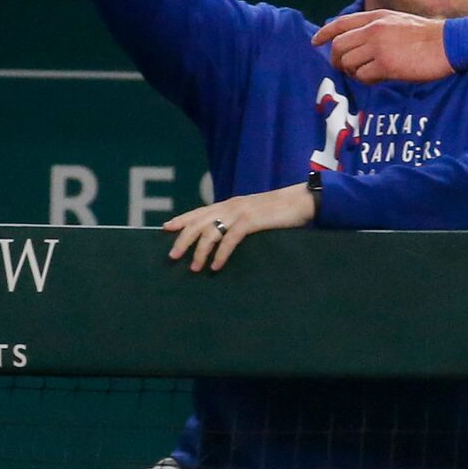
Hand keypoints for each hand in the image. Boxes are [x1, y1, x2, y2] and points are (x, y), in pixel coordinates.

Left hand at [164, 184, 313, 270]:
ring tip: (193, 268)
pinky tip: (215, 266)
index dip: (181, 219)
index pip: (199, 211)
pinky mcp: (251, 221)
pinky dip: (221, 254)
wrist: (302, 200)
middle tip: (171, 256)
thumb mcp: (254, 213)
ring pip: (210, 232)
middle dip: (183, 239)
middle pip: (198, 222)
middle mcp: (230, 206)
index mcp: (230, 203)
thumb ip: (239, 220)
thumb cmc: (281, 210)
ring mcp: (240, 212)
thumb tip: (227, 234)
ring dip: (199, 251)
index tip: (165, 228)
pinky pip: (230, 239)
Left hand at [312, 7, 453, 85]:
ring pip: (348, 62)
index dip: (325, 33)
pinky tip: (379, 77)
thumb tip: (358, 44)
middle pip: (339, 46)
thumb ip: (377, 29)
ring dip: (353, 72)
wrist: (448, 44)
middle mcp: (373, 29)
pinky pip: (363, 76)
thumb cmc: (427, 37)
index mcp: (376, 17)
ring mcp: (378, 46)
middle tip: (345, 68)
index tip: (316, 42)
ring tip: (368, 73)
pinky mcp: (385, 64)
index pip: (341, 23)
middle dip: (337, 59)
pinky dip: (367, 80)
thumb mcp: (398, 22)